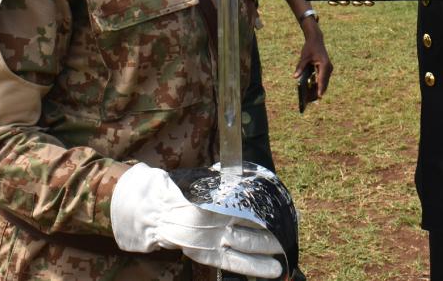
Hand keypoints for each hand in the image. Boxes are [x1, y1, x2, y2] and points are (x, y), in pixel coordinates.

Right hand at [110, 163, 282, 277]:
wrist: (152, 214)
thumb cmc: (179, 192)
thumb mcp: (200, 181)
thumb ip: (223, 178)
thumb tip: (247, 173)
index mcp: (210, 201)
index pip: (244, 206)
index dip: (264, 209)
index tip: (280, 207)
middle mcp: (211, 222)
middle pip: (248, 226)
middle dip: (270, 230)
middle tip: (289, 229)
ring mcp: (209, 241)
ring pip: (244, 245)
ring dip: (267, 250)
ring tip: (284, 254)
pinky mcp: (207, 255)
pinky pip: (234, 262)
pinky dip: (254, 266)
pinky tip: (272, 270)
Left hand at [295, 20, 332, 98]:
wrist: (316, 40)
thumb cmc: (310, 47)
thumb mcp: (304, 57)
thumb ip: (300, 67)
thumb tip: (295, 77)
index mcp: (325, 65)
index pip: (322, 79)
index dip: (320, 88)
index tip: (319, 96)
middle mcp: (329, 68)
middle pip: (323, 83)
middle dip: (317, 92)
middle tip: (309, 101)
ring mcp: (328, 69)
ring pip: (323, 83)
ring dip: (317, 90)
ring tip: (308, 99)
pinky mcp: (326, 70)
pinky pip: (322, 80)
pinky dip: (317, 85)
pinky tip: (310, 91)